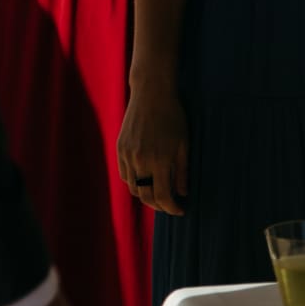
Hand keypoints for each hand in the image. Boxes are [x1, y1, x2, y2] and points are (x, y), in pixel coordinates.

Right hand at [114, 79, 188, 215]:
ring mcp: (127, 156)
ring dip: (146, 195)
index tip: (180, 210)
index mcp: (160, 160)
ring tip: (159, 192)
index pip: (162, 196)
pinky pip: (125, 175)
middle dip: (159, 205)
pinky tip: (146, 179)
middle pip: (146, 196)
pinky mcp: (120, 150)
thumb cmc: (173, 117)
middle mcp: (141, 161)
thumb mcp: (184, 143)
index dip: (171, 207)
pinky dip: (135, 182)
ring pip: (134, 188)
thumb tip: (183, 192)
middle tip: (170, 204)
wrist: (151, 95)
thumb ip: (183, 170)